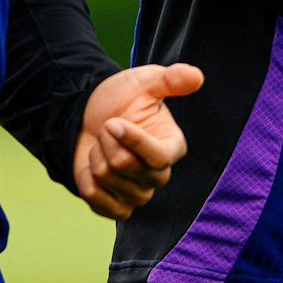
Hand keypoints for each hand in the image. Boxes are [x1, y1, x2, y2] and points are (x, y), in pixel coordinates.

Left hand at [73, 63, 205, 220]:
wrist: (91, 115)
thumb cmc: (122, 98)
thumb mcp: (145, 82)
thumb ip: (170, 80)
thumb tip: (196, 76)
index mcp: (172, 146)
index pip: (159, 157)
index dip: (133, 142)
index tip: (112, 123)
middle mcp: (159, 174)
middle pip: (126, 166)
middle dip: (107, 142)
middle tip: (106, 127)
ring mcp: (138, 194)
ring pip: (107, 180)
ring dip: (95, 157)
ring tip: (101, 145)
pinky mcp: (116, 206)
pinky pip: (96, 200)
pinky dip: (86, 179)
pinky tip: (93, 166)